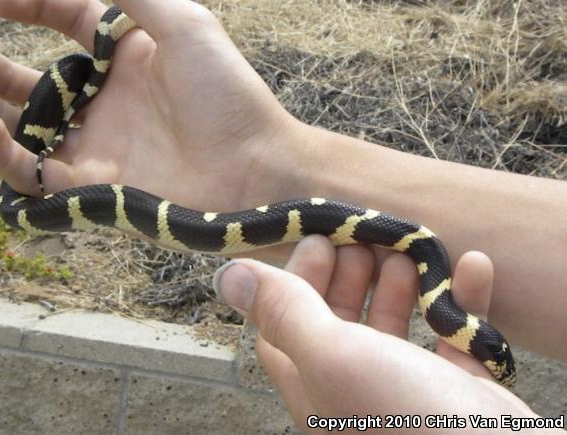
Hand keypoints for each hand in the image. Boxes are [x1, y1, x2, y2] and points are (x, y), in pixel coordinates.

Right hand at [0, 0, 304, 210]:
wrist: (255, 169)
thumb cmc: (228, 97)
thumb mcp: (184, 26)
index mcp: (130, 59)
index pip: (67, 20)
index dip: (29, 2)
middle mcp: (109, 103)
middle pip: (33, 81)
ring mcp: (99, 146)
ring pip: (23, 129)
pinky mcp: (94, 187)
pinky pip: (31, 173)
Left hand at [213, 236, 541, 432]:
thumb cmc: (404, 415)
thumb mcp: (333, 355)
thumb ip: (283, 313)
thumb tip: (226, 276)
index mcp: (314, 385)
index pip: (286, 324)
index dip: (295, 280)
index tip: (319, 240)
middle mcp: (354, 389)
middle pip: (340, 321)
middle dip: (350, 275)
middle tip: (363, 238)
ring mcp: (406, 390)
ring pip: (393, 326)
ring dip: (399, 283)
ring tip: (406, 250)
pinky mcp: (456, 391)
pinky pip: (454, 335)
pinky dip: (461, 300)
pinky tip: (472, 266)